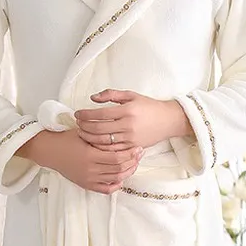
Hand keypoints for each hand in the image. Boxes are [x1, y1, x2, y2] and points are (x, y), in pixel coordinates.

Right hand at [19, 129, 142, 194]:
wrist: (50, 151)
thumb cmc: (66, 139)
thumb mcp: (84, 133)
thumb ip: (100, 136)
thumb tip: (120, 133)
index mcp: (90, 155)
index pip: (117, 158)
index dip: (130, 154)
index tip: (138, 147)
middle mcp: (90, 169)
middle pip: (119, 169)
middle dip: (132, 162)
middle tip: (139, 154)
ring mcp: (88, 179)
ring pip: (115, 179)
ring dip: (127, 172)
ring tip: (134, 164)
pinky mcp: (86, 184)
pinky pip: (105, 189)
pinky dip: (115, 185)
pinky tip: (121, 178)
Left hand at [74, 89, 192, 150]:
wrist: (168, 120)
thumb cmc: (149, 106)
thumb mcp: (131, 95)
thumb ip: (111, 94)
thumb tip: (92, 98)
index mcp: (127, 110)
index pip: (100, 113)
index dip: (86, 114)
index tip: (77, 113)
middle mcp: (128, 125)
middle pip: (99, 129)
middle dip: (84, 127)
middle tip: (77, 124)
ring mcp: (130, 138)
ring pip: (104, 142)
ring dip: (89, 138)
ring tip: (82, 133)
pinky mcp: (132, 147)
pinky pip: (112, 150)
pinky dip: (100, 148)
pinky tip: (93, 143)